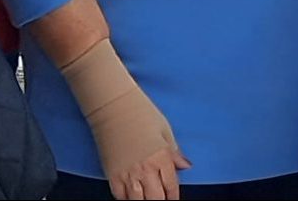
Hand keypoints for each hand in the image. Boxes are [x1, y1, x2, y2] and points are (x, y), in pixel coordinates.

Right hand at [88, 79, 186, 200]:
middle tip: (162, 200)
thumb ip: (174, 151)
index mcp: (162, 157)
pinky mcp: (112, 175)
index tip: (173, 200)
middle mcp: (146, 169)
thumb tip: (185, 166)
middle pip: (156, 199)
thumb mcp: (164, 129)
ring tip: (147, 199)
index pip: (171, 187)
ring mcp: (128, 174)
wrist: (113, 105)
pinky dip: (127, 200)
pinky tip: (131, 197)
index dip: (173, 197)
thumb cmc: (140, 112)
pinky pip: (120, 197)